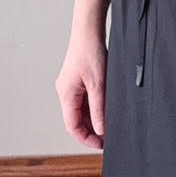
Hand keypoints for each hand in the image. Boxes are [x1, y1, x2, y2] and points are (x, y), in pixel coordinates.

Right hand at [54, 33, 106, 148]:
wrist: (89, 31)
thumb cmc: (91, 52)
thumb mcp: (99, 84)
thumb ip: (99, 109)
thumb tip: (100, 130)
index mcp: (66, 95)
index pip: (72, 126)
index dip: (86, 139)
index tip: (101, 145)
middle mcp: (65, 92)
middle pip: (76, 120)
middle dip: (91, 130)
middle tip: (109, 136)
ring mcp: (71, 87)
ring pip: (81, 111)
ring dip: (94, 118)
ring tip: (110, 122)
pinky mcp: (78, 81)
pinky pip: (84, 101)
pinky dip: (95, 107)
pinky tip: (106, 108)